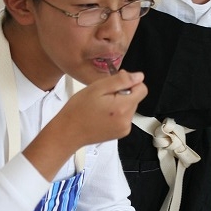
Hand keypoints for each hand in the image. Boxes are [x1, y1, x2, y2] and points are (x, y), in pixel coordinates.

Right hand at [23, 71, 146, 180]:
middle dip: (122, 94)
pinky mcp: (121, 133)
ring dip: (119, 103)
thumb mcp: (97, 88)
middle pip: (135, 98)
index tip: (115, 85)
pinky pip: (124, 117)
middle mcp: (127, 120)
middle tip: (102, 96)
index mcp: (123, 107)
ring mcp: (125, 128)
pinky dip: (116, 113)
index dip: (130, 83)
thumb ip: (120, 81)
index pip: (142, 89)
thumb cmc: (78, 110)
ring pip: (129, 107)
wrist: (68, 132)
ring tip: (101, 106)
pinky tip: (102, 114)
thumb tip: (139, 76)